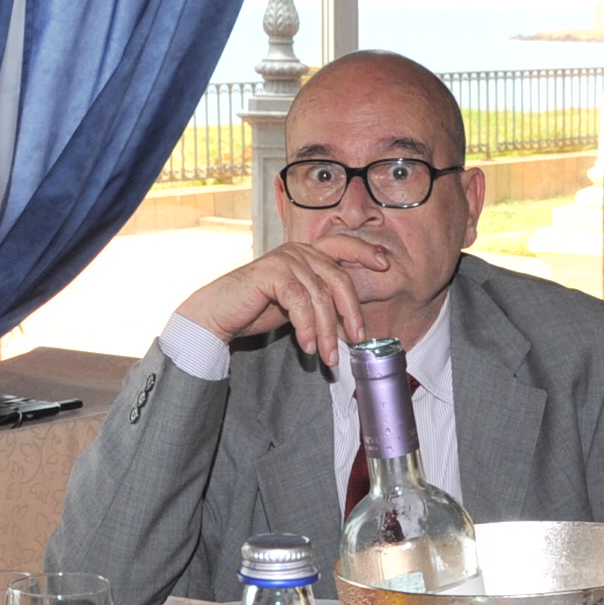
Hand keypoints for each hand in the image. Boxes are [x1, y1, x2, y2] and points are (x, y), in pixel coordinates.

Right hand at [173, 231, 394, 362]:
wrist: (216, 316)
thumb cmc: (255, 310)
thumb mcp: (297, 305)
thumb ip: (320, 303)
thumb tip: (350, 325)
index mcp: (306, 253)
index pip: (342, 246)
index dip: (365, 252)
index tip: (386, 264)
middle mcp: (298, 250)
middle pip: (338, 279)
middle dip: (350, 314)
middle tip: (355, 341)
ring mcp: (285, 259)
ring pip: (321, 297)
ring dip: (327, 332)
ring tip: (327, 357)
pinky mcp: (271, 273)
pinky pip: (300, 302)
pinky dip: (307, 327)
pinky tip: (307, 347)